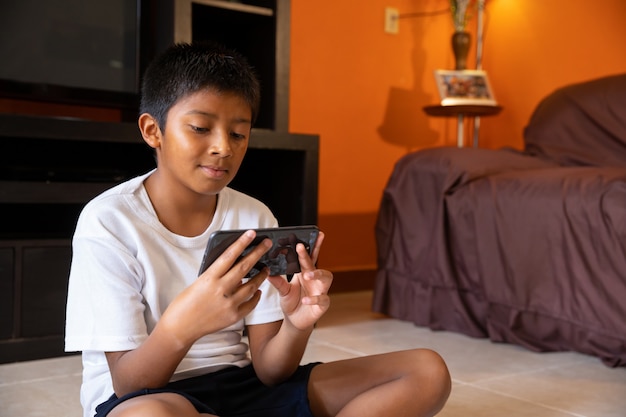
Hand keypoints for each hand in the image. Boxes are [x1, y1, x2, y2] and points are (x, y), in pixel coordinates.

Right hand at [160, 230, 271, 346]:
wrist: (179, 328)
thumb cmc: (184, 303)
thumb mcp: (199, 283)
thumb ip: (216, 276)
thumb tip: (235, 267)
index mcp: (209, 278)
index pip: (229, 256)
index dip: (242, 242)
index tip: (252, 233)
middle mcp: (220, 290)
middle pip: (245, 268)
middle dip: (258, 253)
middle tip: (267, 244)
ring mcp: (228, 304)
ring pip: (252, 286)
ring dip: (261, 276)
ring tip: (266, 269)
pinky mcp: (233, 317)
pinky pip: (250, 304)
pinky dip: (256, 296)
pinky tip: (258, 290)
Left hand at [267, 232, 332, 330]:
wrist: (295, 320)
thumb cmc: (292, 301)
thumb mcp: (282, 290)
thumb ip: (277, 281)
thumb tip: (266, 270)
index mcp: (306, 273)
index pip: (310, 256)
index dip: (313, 245)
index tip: (314, 234)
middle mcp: (315, 280)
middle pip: (317, 263)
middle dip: (310, 255)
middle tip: (300, 248)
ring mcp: (320, 291)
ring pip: (326, 278)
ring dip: (317, 274)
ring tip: (307, 275)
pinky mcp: (322, 305)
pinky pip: (323, 299)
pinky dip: (314, 299)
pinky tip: (306, 300)